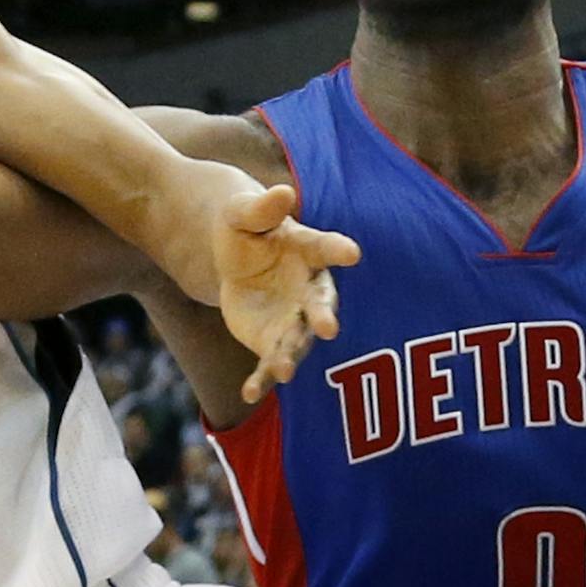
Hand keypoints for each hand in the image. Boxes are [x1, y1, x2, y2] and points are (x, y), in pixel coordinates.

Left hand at [213, 186, 360, 403]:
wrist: (234, 260)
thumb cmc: (246, 229)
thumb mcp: (243, 213)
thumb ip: (262, 208)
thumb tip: (281, 191)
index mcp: (308, 251)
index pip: (326, 249)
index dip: (338, 250)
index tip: (352, 252)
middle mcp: (308, 290)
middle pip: (320, 305)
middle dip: (324, 316)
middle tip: (328, 327)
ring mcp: (293, 320)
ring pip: (297, 341)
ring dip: (291, 356)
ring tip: (283, 370)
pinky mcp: (273, 341)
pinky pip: (269, 363)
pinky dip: (262, 380)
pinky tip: (248, 395)